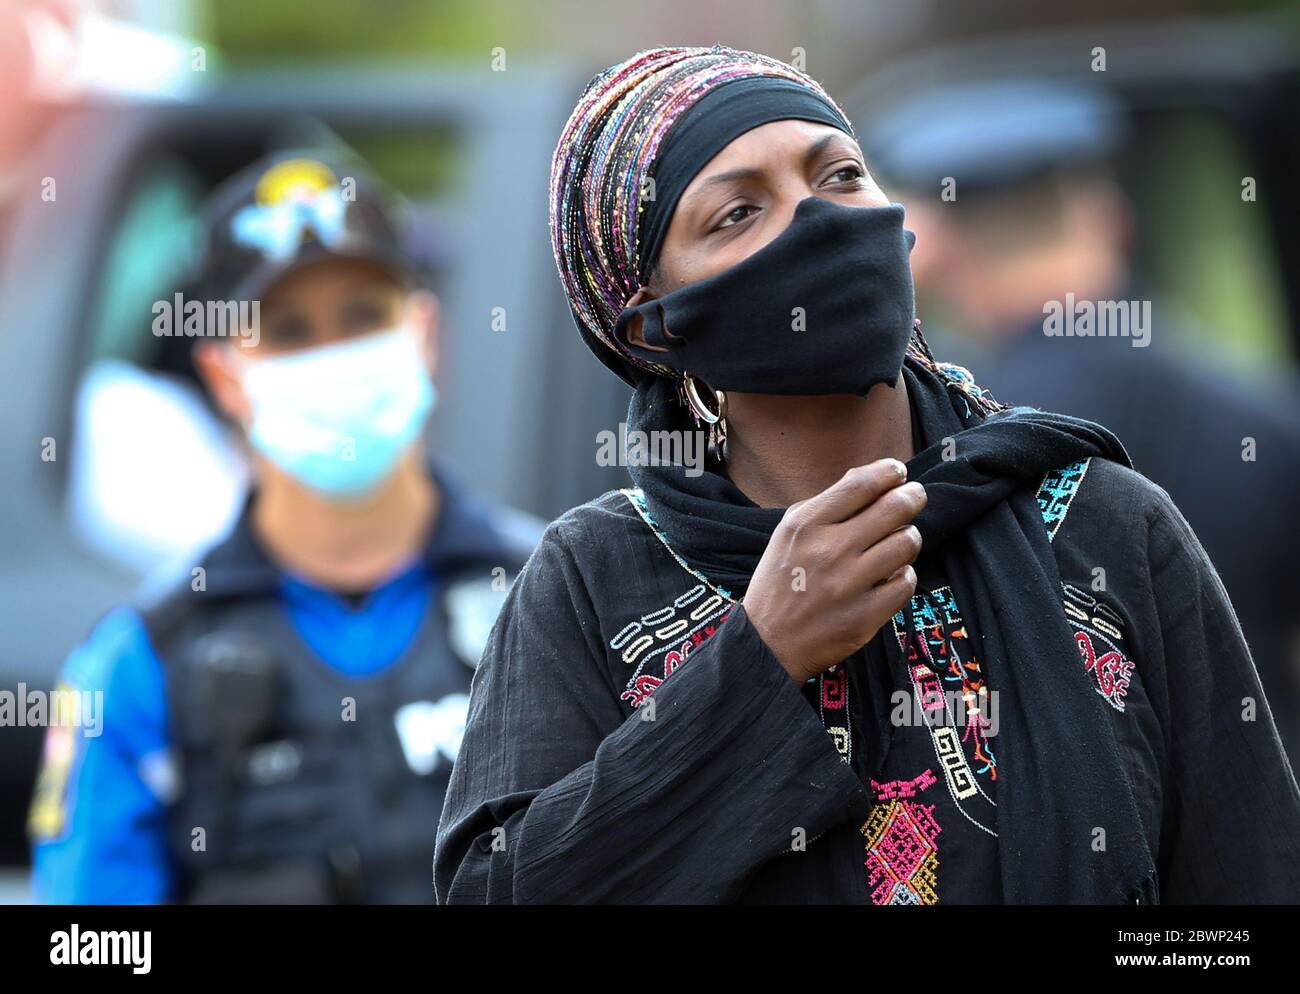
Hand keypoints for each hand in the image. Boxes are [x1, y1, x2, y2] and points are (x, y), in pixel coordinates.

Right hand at [742, 459, 924, 683]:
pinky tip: (891, 575)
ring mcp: (849, 584)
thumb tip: (874, 478)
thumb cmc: (782, 581)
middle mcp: (829, 551)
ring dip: (908, 538)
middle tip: (914, 496)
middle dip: (912, 497)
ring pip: (907, 544)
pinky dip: (904, 575)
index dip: (889, 472)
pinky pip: (906, 583)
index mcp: (806, 525)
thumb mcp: (789, 532)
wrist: (768, 642)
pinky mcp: (865, 615)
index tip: (898, 472)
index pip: (861, 484)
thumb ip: (827, 504)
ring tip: (899, 540)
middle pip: (894, 508)